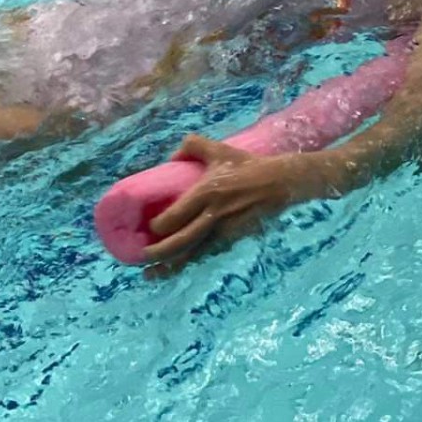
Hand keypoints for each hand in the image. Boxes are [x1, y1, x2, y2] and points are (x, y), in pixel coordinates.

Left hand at [138, 137, 330, 269]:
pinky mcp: (232, 239)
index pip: (177, 216)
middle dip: (159, 252)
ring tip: (151, 275)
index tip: (149, 228)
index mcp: (207, 193)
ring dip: (171, 266)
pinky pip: (206, 253)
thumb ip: (193, 146)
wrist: (281, 183)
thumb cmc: (247, 166)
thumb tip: (171, 157)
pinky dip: (190, 262)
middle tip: (140, 257)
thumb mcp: (220, 149)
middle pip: (181, 241)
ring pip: (193, 253)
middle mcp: (213, 216)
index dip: (160, 227)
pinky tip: (176, 269)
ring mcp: (224, 231)